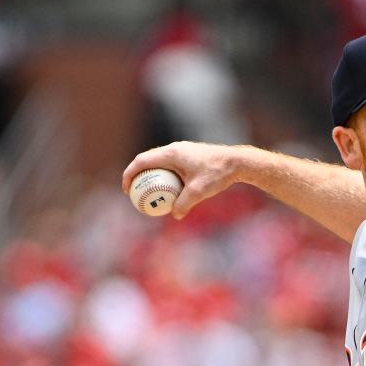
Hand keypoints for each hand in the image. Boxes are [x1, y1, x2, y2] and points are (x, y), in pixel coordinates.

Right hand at [122, 141, 240, 219]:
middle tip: (133, 191)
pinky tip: (169, 189)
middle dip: (137, 175)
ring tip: (148, 192)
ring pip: (159, 162)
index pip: (142, 161)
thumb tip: (175, 215)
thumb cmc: (218, 174)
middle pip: (147, 160)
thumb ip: (184, 204)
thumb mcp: (199, 192)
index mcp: (171, 153)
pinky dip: (164, 175)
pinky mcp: (190, 155)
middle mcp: (174, 149)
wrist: (238, 162)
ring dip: (151, 175)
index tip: (127, 189)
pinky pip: (171, 165)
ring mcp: (182, 150)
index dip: (129, 174)